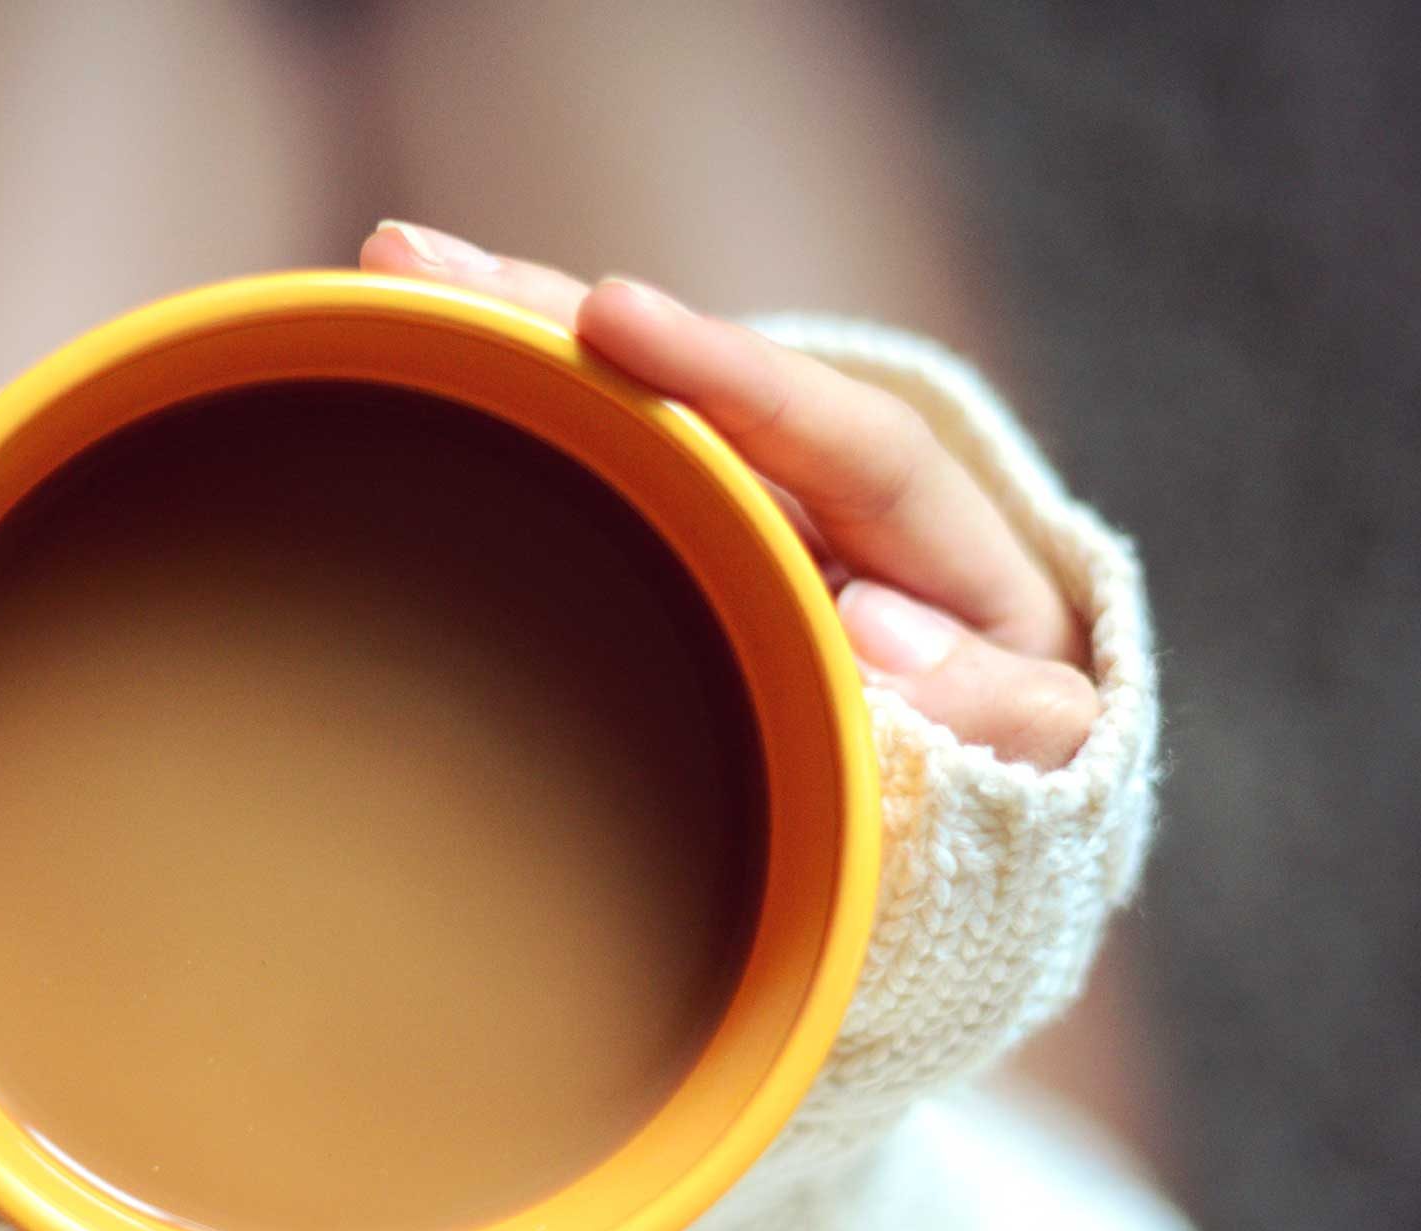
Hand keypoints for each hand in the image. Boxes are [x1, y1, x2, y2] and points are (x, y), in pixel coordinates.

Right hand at [364, 222, 1099, 769]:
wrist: (989, 777)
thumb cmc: (1007, 757)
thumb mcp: (1037, 749)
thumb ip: (1001, 711)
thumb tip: (885, 640)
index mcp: (935, 533)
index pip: (835, 436)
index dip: (727, 374)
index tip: (613, 315)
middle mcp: (823, 499)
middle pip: (691, 395)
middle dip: (561, 322)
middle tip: (418, 264)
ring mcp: (742, 524)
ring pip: (626, 427)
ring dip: (508, 355)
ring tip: (382, 283)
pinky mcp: (682, 560)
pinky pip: (595, 488)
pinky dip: (512, 437)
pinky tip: (405, 378)